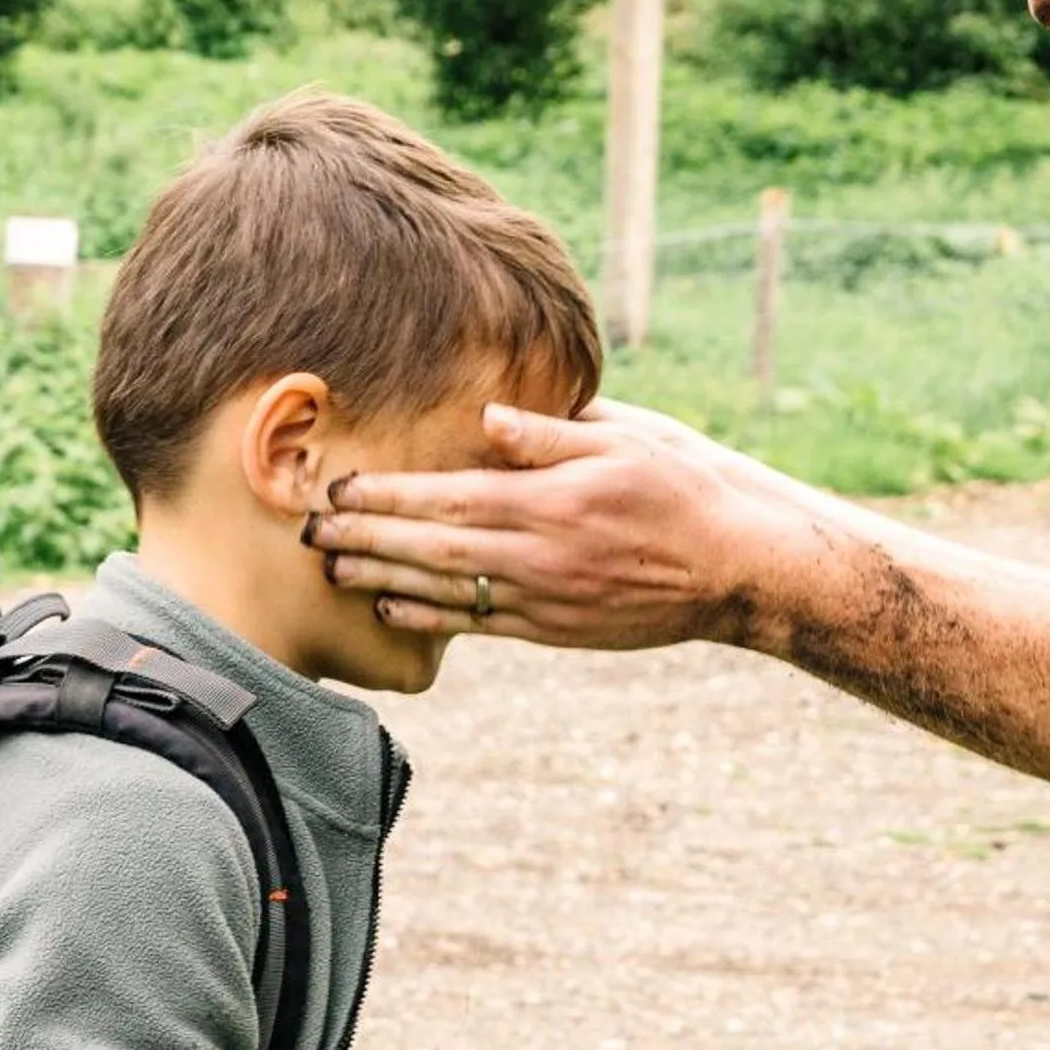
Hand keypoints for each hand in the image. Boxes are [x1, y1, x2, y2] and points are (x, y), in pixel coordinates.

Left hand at [311, 402, 801, 649]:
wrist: (740, 569)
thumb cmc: (687, 488)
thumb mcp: (628, 439)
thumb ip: (553, 432)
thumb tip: (487, 419)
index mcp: (551, 501)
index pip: (447, 498)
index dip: (386, 497)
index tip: (339, 489)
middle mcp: (539, 556)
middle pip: (432, 548)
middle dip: (365, 540)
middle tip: (309, 533)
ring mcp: (546, 600)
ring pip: (447, 592)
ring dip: (385, 582)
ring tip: (335, 572)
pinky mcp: (558, 630)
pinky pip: (481, 625)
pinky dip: (433, 618)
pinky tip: (397, 610)